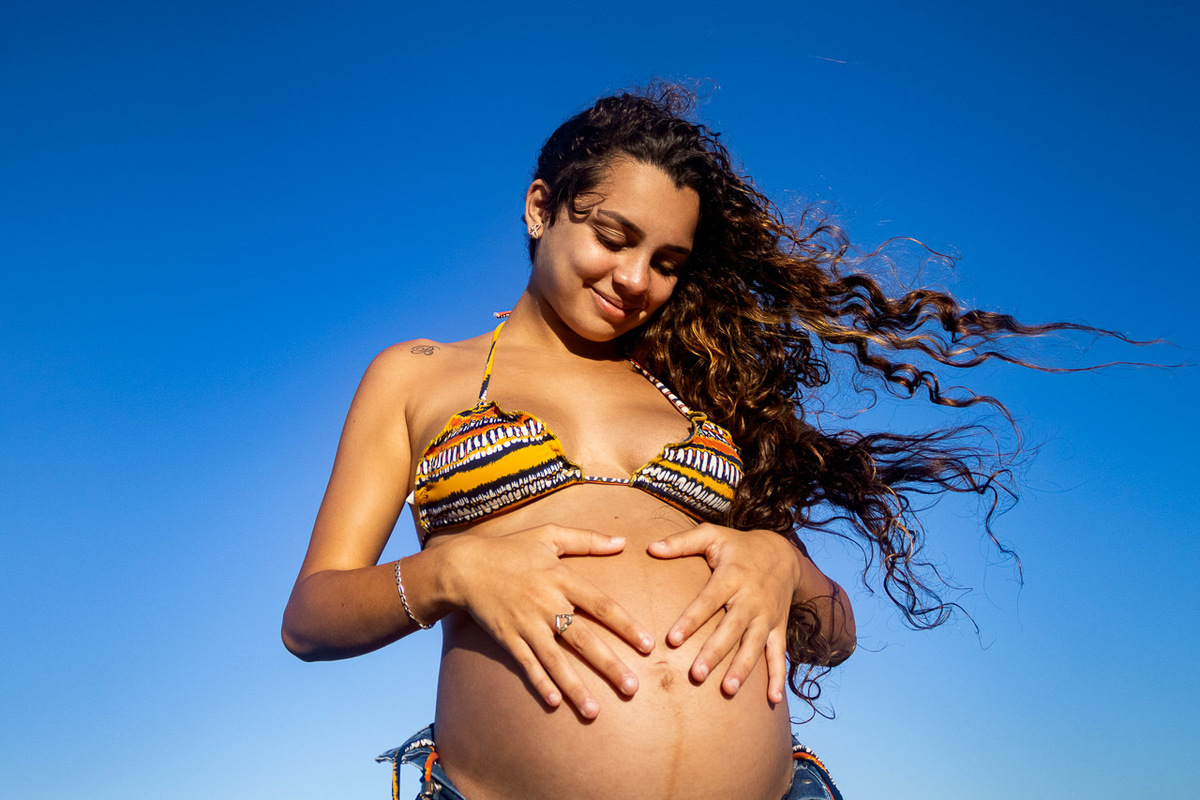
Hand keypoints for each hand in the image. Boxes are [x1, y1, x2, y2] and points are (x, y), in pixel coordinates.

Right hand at [445, 525, 654, 718]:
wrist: (465, 566)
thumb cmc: (511, 549)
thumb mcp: (550, 535)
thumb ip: (587, 540)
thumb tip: (622, 541)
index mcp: (562, 578)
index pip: (601, 606)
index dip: (626, 626)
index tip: (648, 646)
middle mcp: (547, 604)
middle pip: (583, 639)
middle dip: (609, 665)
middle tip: (632, 688)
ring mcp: (526, 624)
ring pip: (555, 660)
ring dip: (575, 687)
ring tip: (594, 711)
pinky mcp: (507, 637)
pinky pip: (526, 664)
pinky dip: (540, 682)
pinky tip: (554, 702)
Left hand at [647, 524, 799, 703]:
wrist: (783, 554)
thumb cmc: (739, 547)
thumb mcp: (712, 535)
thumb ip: (681, 542)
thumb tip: (650, 548)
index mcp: (731, 577)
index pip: (708, 601)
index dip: (691, 620)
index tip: (672, 640)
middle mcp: (750, 598)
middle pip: (731, 629)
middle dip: (714, 653)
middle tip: (696, 675)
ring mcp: (766, 616)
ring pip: (754, 645)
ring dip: (743, 668)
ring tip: (728, 690)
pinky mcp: (778, 627)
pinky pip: (779, 654)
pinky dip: (778, 676)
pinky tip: (772, 700)